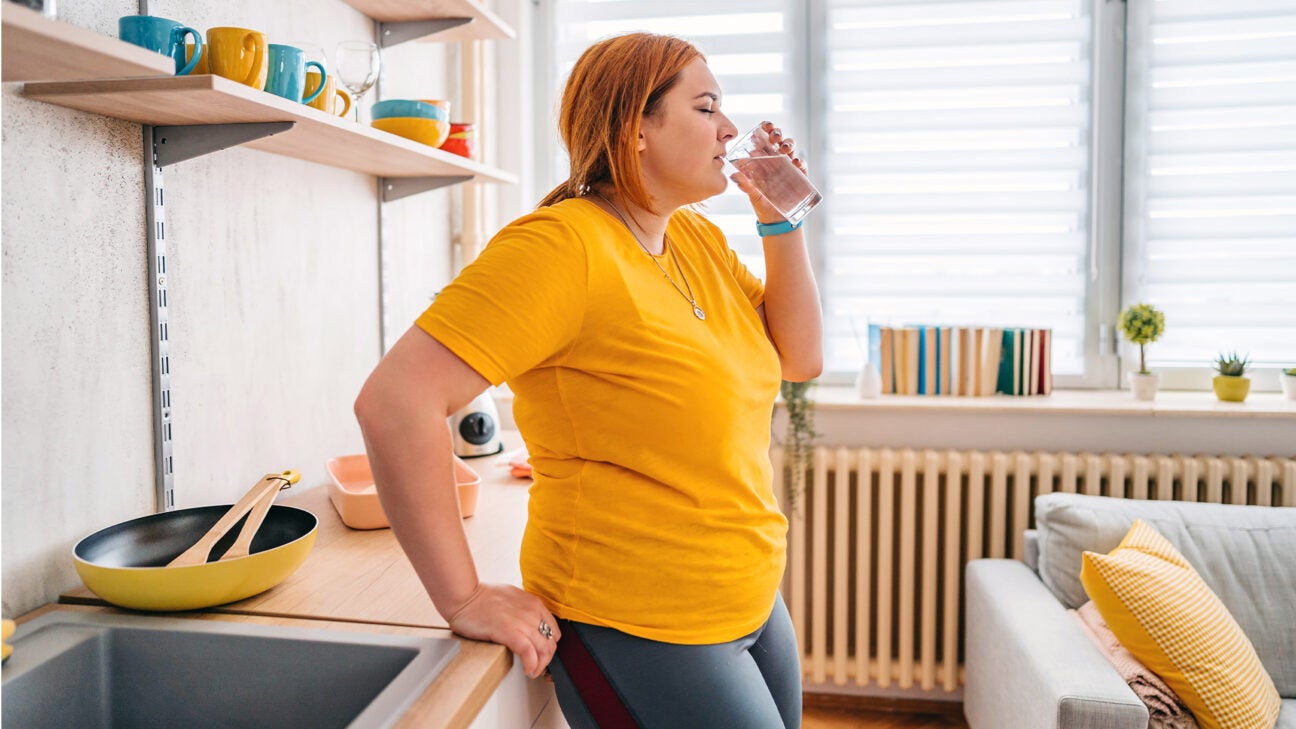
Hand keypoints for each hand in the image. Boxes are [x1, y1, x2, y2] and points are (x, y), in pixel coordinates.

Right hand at [446, 583, 560, 678]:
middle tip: (537, 667)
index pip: (553, 630)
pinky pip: (529, 653)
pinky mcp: (509, 632)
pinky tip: (527, 670)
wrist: (464, 596)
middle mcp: (532, 612)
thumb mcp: (512, 598)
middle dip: (546, 659)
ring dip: (540, 666)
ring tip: (531, 672)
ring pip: (543, 649)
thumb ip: (523, 610)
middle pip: (551, 642)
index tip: (541, 654)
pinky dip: (531, 665)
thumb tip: (527, 625)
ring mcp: (522, 622)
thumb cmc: (481, 597)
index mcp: (534, 603)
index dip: (549, 646)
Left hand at [730, 121, 808, 223]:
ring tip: (785, 148)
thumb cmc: (762, 204)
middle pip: (779, 140)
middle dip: (778, 134)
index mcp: (763, 159)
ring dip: (789, 144)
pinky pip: (802, 164)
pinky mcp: (799, 176)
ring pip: (791, 148)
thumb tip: (733, 175)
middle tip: (775, 137)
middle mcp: (776, 160)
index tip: (766, 126)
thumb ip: (744, 185)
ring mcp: (788, 167)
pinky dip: (800, 161)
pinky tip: (796, 162)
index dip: (767, 128)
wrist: (776, 221)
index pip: (765, 138)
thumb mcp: (752, 194)